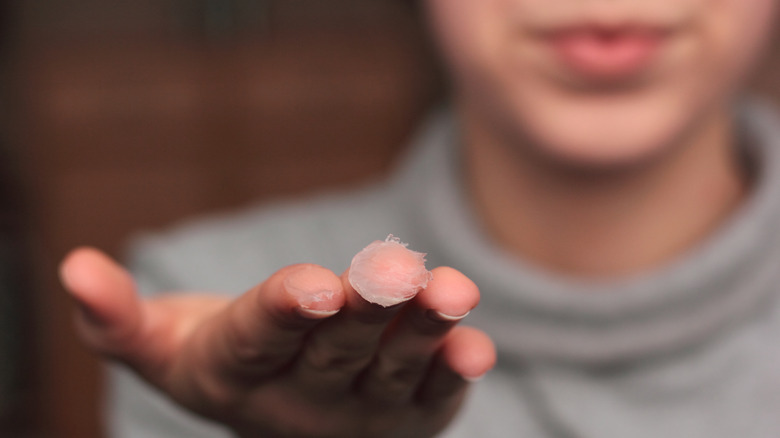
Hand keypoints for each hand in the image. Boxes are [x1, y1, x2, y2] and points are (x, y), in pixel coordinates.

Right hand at [59, 247, 495, 437]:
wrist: (284, 411)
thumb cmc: (223, 359)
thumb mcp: (162, 346)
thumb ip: (117, 320)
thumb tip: (74, 266)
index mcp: (238, 374)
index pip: (262, 338)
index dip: (285, 310)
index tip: (312, 284)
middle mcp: (302, 401)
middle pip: (337, 350)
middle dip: (366, 311)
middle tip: (394, 273)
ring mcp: (362, 412)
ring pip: (393, 368)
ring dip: (423, 330)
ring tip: (451, 291)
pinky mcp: (410, 414)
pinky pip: (434, 393)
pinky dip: (453, 370)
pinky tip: (474, 344)